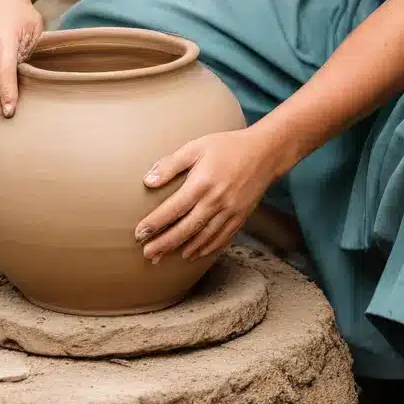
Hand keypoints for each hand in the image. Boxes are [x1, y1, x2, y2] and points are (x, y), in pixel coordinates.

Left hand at [134, 127, 279, 262]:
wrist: (264, 152)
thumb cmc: (227, 146)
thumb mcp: (197, 146)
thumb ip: (171, 164)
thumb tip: (148, 181)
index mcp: (202, 183)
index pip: (173, 209)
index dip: (155, 223)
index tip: (139, 234)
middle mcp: (216, 201)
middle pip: (186, 229)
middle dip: (164, 243)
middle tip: (147, 254)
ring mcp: (230, 211)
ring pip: (203, 237)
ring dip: (182, 249)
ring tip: (164, 258)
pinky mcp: (240, 217)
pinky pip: (221, 238)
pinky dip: (206, 248)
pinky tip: (193, 254)